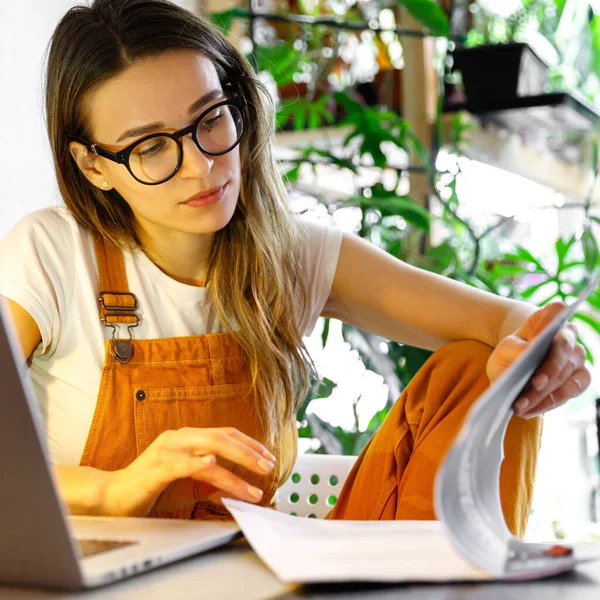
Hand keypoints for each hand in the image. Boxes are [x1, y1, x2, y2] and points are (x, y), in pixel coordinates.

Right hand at [100, 427, 276, 516]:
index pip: (226, 434)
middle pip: (222, 437)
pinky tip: (214, 465)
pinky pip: (183, 464)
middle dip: (249, 453)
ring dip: (236, 468)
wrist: (113, 498)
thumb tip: (241, 489)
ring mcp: (168, 450)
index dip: (250, 444)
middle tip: (269, 467)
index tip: (269, 457)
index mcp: (188, 437)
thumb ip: (213, 482)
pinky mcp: (157, 467)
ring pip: (209, 450)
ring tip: (254, 485)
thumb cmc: (152, 488)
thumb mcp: (190, 485)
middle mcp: (180, 437)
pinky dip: (200, 463)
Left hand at [486, 301, 590, 419]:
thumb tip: (527, 352)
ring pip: (567, 375)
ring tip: (520, 405)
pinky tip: (529, 410)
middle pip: (563, 350)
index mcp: (548, 318)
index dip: (550, 322)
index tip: (538, 337)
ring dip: (544, 393)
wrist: (515, 365)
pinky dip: (548, 402)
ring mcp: (577, 357)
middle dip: (548, 371)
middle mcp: (569, 335)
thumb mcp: (503, 349)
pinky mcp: (579, 379)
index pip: (557, 311)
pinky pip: (570, 391)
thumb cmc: (510, 352)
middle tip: (532, 385)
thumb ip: (514, 348)